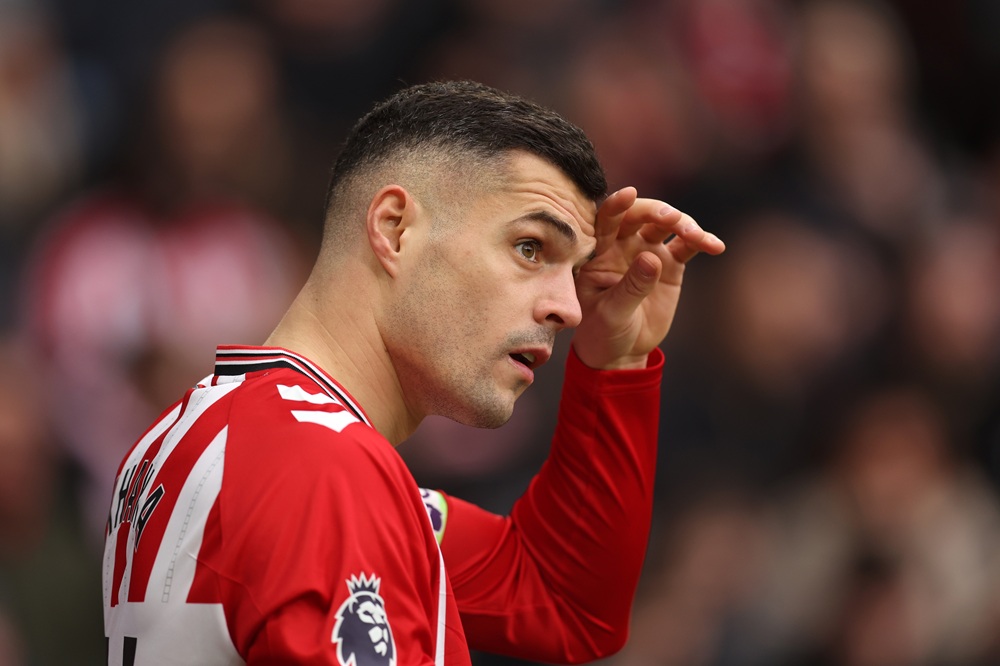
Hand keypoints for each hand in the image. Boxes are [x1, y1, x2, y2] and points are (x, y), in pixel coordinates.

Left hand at [572, 187, 724, 368]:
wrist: (621, 350)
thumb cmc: (603, 331)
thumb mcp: (612, 313)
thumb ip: (631, 286)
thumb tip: (652, 258)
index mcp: (598, 251)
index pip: (604, 220)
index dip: (616, 205)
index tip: (629, 193)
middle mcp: (622, 244)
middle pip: (639, 215)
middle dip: (656, 211)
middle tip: (672, 218)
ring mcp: (647, 250)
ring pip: (665, 225)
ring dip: (682, 224)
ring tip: (696, 237)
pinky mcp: (669, 264)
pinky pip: (687, 246)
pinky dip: (701, 242)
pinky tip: (715, 245)